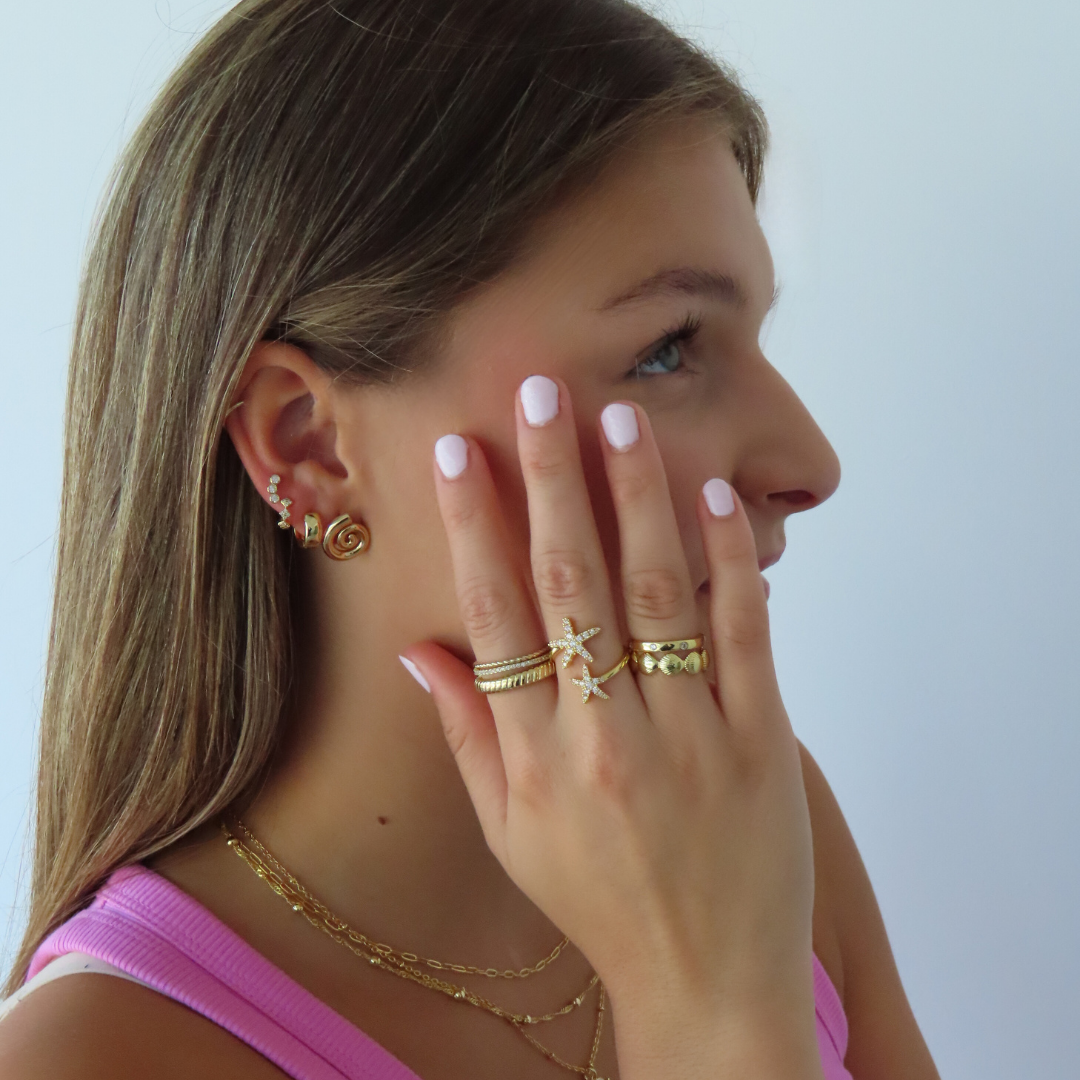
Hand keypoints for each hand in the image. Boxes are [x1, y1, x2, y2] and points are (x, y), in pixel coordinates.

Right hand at [404, 376, 821, 1076]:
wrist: (708, 981)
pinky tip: (711, 498)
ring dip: (638, 499)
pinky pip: (744, 635)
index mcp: (538, 758)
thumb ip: (467, 736)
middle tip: (541, 395)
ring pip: (660, 593)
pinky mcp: (761, 739)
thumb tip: (420, 649)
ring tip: (620, 419)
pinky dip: (730, 562)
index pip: (497, 618)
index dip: (476, 528)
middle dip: (554, 480)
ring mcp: (691, 734)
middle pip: (574, 585)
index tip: (462, 453)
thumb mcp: (509, 833)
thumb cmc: (598, 902)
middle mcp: (608, 735)